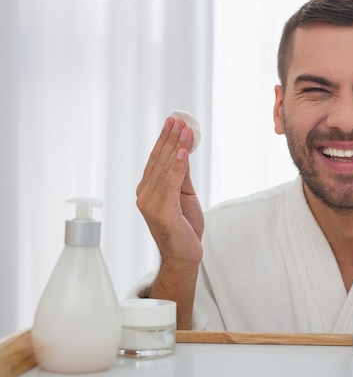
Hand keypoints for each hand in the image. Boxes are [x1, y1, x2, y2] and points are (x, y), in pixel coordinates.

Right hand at [136, 117, 203, 272]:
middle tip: (179, 120)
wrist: (184, 257)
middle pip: (159, 161)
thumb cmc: (184, 227)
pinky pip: (170, 184)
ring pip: (165, 169)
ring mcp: (150, 204)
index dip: (165, 140)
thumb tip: (183, 151)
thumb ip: (181, 175)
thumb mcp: (184, 195)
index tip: (174, 122)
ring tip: (184, 129)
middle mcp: (145, 195)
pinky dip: (176, 166)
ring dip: (176, 147)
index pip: (156, 160)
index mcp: (148, 191)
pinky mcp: (161, 212)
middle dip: (170, 139)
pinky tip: (183, 152)